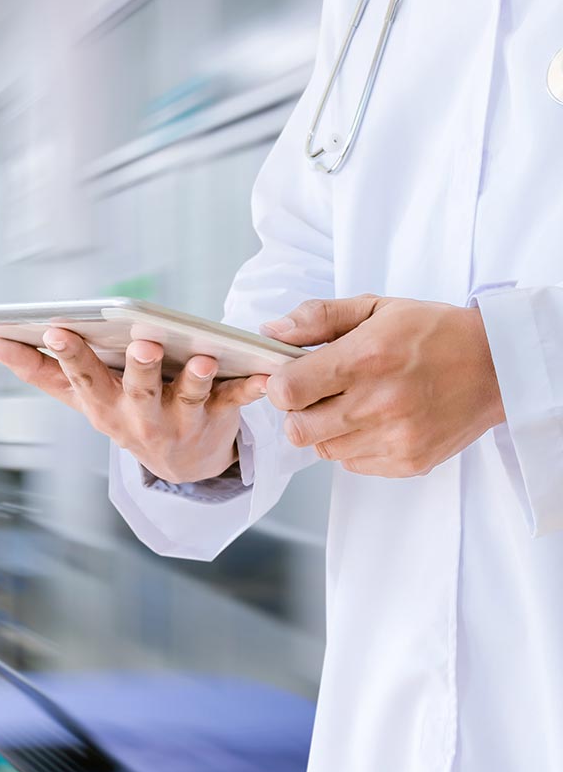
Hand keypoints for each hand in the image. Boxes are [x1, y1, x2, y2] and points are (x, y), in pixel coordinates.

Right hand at [0, 330, 268, 483]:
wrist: (180, 464)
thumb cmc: (121, 412)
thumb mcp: (78, 397)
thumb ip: (36, 369)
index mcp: (100, 404)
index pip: (80, 377)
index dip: (69, 355)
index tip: (56, 329)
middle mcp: (136, 417)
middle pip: (135, 390)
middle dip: (136, 368)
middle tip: (139, 342)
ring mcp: (178, 420)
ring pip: (186, 398)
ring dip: (192, 379)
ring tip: (201, 359)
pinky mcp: (218, 417)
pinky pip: (236, 402)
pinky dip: (251, 389)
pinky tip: (264, 375)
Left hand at [261, 295, 505, 476]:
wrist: (501, 365)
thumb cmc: (436, 333)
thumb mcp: (377, 308)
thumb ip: (318, 318)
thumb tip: (271, 333)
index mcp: (366, 360)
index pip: (287, 392)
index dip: (280, 385)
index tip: (291, 376)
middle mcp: (379, 404)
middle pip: (297, 429)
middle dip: (299, 411)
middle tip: (320, 393)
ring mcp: (395, 438)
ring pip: (323, 449)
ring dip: (327, 429)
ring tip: (354, 404)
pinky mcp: (409, 461)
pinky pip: (353, 463)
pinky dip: (354, 445)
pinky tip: (376, 421)